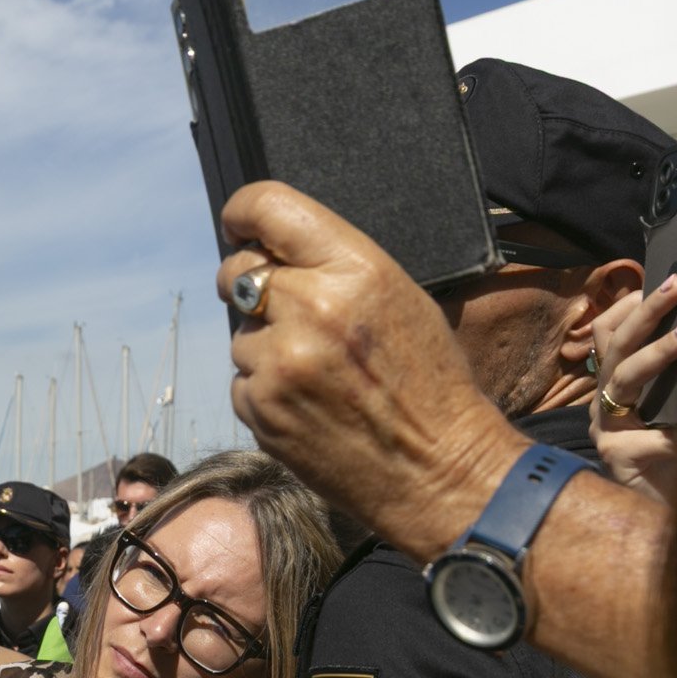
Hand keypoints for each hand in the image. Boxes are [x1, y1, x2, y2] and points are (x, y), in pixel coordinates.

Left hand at [218, 182, 521, 561]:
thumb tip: (271, 251)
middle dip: (250, 284)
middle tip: (286, 312)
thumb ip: (334, 267)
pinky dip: (266, 391)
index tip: (238, 225)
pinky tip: (310, 405)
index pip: (268, 207)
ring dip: (267, 346)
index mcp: (355, 269)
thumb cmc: (430, 384)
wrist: (438, 470)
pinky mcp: (261, 408)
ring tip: (320, 374)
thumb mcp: (400, 298)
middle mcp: (311, 307)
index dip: (243, 213)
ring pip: (241, 334)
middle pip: (239, 271)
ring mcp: (280, 362)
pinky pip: (242, 382)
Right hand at [589, 273, 676, 503]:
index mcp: (615, 385)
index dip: (630, 304)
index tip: (662, 278)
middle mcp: (604, 403)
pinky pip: (651, 438)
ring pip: (624, 378)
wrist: (673, 519)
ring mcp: (607, 431)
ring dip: (658, 352)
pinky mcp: (618, 459)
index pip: (609, 331)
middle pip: (614, 345)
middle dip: (645, 311)